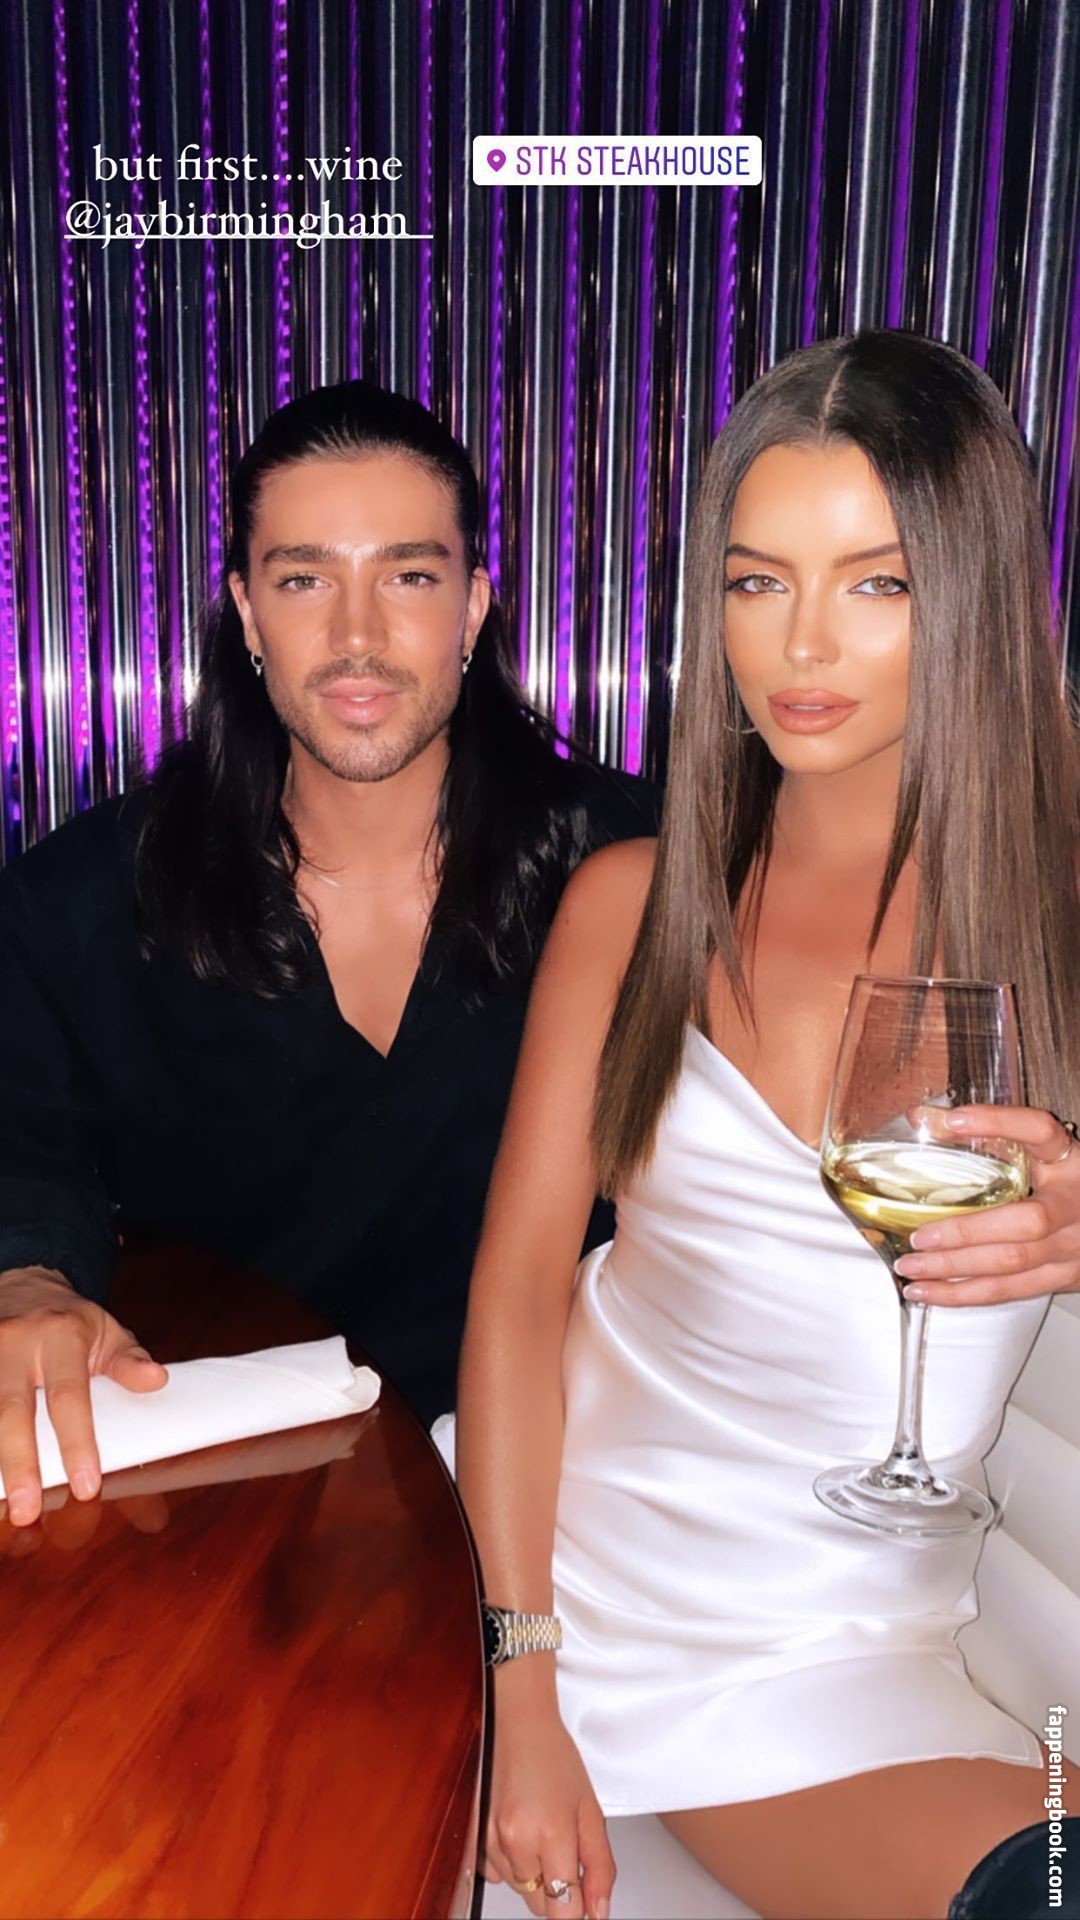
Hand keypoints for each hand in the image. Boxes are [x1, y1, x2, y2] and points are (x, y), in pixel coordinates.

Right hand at [0, 1265, 166, 1525]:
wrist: (20, 1284)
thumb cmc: (69, 1321)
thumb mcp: (105, 1330)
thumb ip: (127, 1360)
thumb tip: (156, 1380)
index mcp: (59, 1335)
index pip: (69, 1395)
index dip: (77, 1442)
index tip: (86, 1486)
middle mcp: (14, 1344)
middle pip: (11, 1411)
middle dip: (19, 1463)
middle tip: (27, 1511)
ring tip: (3, 1504)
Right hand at [482, 1666, 614, 1919]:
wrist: (517, 1722)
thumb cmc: (554, 1757)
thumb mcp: (591, 1810)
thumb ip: (600, 1866)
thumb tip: (599, 1911)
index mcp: (552, 1835)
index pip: (564, 1911)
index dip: (578, 1908)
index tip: (584, 1898)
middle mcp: (516, 1842)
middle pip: (540, 1904)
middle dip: (558, 1890)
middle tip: (564, 1849)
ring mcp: (490, 1839)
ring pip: (518, 1888)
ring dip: (533, 1873)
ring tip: (540, 1829)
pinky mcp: (475, 1836)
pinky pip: (494, 1873)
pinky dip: (509, 1862)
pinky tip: (519, 1830)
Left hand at [894, 1106, 1079, 1305]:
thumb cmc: (1068, 1184)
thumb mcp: (1042, 1155)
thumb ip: (990, 1136)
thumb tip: (922, 1117)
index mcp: (1069, 1161)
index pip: (1040, 1132)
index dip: (1000, 1123)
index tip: (955, 1120)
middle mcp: (1075, 1203)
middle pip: (1025, 1222)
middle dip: (965, 1232)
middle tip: (919, 1237)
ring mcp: (1073, 1246)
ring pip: (1013, 1263)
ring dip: (955, 1268)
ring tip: (911, 1266)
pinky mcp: (1063, 1277)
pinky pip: (1010, 1290)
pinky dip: (965, 1294)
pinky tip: (930, 1291)